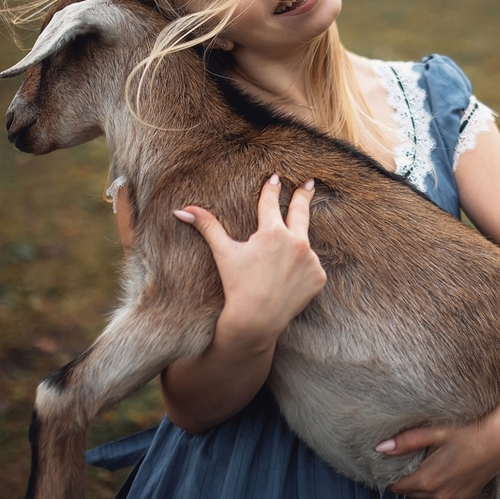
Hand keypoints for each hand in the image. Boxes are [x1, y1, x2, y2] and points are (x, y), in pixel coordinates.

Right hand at [174, 174, 325, 347]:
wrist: (256, 320)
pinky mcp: (318, 276)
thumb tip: (181, 210)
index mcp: (272, 231)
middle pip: (300, 211)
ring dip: (296, 245)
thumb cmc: (236, 285)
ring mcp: (310, 259)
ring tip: (283, 259)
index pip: (271, 202)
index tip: (274, 177)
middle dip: (303, 195)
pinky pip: (311, 266)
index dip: (271, 189)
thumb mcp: (223, 253)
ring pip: (303, 244)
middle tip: (309, 184)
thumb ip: (207, 227)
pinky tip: (289, 278)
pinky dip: (302, 268)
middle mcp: (296, 242)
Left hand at [377, 406, 499, 498]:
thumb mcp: (435, 432)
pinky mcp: (463, 498)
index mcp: (427, 479)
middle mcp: (438, 494)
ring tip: (424, 466)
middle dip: (406, 479)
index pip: (397, 486)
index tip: (392, 463)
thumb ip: (406, 442)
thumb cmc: (468, 432)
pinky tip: (440, 476)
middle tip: (407, 461)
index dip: (392, 474)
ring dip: (421, 486)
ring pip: (426, 497)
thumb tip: (380, 448)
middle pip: (410, 493)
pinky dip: (437, 492)